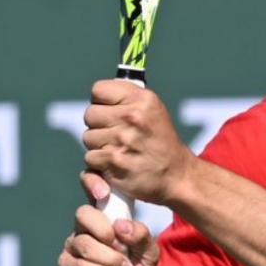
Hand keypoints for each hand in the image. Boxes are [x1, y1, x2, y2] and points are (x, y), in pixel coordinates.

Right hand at [60, 172, 161, 265]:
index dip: (93, 184)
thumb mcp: (149, 259)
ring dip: (108, 258)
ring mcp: (73, 247)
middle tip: (120, 246)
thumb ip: (143, 239)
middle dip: (102, 228)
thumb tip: (122, 225)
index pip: (94, 192)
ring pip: (82, 242)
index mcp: (108, 220)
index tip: (104, 193)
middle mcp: (86, 229)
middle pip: (83, 214)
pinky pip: (77, 265)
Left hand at [80, 79, 196, 206]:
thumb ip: (124, 98)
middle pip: (90, 114)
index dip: (103, 103)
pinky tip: (119, 163)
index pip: (98, 90)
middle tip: (120, 134)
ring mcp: (124, 140)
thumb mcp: (152, 110)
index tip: (113, 111)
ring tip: (122, 149)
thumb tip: (97, 92)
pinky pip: (91, 158)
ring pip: (88, 137)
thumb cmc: (159, 140)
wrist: (177, 176)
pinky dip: (101, 163)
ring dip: (100, 145)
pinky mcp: (115, 161)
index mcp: (143, 99)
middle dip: (100, 125)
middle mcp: (134, 117)